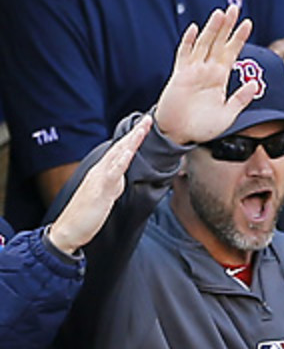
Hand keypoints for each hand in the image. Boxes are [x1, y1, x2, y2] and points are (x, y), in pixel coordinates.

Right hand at [46, 114, 151, 254]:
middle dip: (136, 133)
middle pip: (121, 148)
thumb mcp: (106, 195)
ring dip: (131, 141)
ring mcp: (100, 179)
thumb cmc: (87, 214)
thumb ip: (114, 183)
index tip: (146, 126)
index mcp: (104, 172)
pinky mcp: (100, 190)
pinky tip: (128, 152)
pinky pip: (112, 174)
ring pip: (118, 156)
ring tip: (143, 128)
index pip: (121, 151)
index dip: (134, 138)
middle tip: (149, 119)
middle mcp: (101, 171)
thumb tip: (121, 176)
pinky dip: (120, 161)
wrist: (69, 229)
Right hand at [155, 5, 255, 145]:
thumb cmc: (204, 127)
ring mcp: (193, 71)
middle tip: (235, 7)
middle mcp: (207, 71)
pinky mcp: (179, 75)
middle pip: (218, 43)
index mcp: (220, 78)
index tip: (248, 23)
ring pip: (204, 44)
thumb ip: (241, 99)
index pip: (232, 53)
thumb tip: (256, 85)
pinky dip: (189, 42)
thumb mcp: (229, 115)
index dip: (239, 38)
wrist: (180, 135)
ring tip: (221, 13)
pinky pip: (184, 55)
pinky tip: (195, 29)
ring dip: (212, 29)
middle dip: (227, 26)